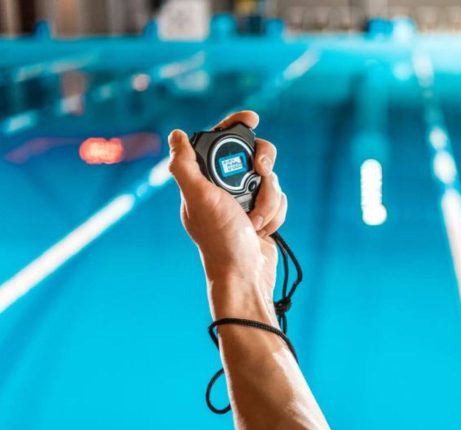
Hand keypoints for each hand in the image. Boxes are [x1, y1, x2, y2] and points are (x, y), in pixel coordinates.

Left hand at [168, 111, 287, 301]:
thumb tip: (176, 134)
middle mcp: (225, 188)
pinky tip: (264, 230)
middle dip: (263, 169)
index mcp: (205, 180)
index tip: (252, 118)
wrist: (246, 275)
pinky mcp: (264, 214)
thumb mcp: (198, 199)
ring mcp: (246, 202)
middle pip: (255, 155)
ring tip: (255, 222)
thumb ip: (185, 166)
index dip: (236, 125)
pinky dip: (276, 213)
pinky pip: (280, 199)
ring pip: (272, 179)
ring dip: (269, 200)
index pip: (221, 141)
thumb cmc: (220, 239)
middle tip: (261, 173)